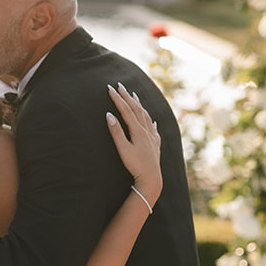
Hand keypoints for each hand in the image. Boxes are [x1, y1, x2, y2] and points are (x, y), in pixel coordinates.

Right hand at [107, 83, 162, 208]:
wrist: (152, 179)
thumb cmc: (135, 165)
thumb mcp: (123, 149)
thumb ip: (116, 132)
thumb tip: (109, 115)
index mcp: (138, 131)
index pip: (126, 110)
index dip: (118, 99)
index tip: (110, 88)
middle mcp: (147, 131)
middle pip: (137, 109)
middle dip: (127, 97)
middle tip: (120, 86)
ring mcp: (152, 137)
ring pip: (146, 116)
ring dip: (139, 104)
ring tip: (134, 95)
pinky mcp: (156, 144)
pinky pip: (153, 128)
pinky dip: (150, 120)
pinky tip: (151, 119)